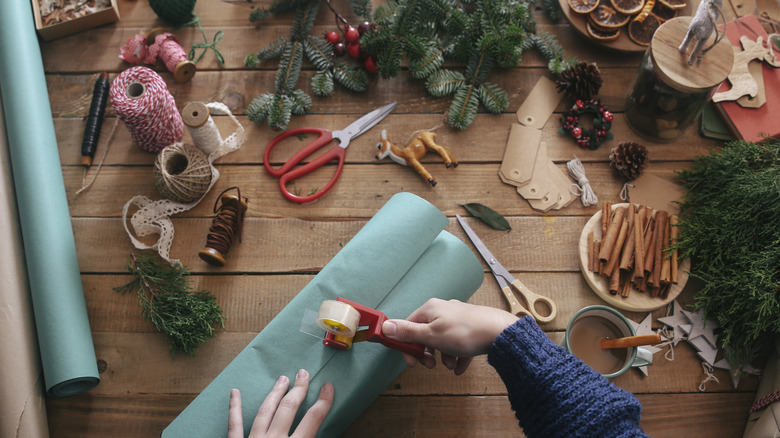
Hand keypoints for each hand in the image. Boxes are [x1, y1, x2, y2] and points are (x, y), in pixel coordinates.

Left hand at [228, 369, 333, 437]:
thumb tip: (323, 432)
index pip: (313, 419)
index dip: (323, 401)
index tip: (328, 387)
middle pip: (288, 408)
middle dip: (298, 389)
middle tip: (303, 374)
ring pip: (265, 412)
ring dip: (275, 394)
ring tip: (282, 379)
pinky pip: (234, 425)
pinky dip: (234, 408)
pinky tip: (234, 393)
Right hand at [382, 298, 518, 374]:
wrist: (499, 332)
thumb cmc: (466, 332)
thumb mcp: (431, 335)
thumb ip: (407, 332)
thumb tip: (385, 326)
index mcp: (430, 309)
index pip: (409, 325)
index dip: (407, 345)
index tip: (411, 360)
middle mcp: (443, 310)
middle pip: (426, 334)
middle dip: (427, 353)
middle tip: (430, 365)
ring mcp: (458, 318)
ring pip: (443, 340)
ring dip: (444, 356)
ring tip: (452, 365)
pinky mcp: (471, 327)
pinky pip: (459, 344)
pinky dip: (458, 356)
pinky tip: (462, 366)